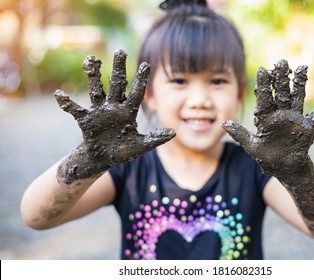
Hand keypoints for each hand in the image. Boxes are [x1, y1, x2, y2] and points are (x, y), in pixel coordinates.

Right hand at [55, 50, 174, 183]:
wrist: (103, 159)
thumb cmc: (123, 151)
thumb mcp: (141, 145)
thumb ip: (155, 138)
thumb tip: (173, 133)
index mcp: (128, 112)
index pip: (136, 93)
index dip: (140, 80)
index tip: (146, 64)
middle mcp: (113, 107)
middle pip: (116, 85)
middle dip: (118, 69)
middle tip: (120, 51)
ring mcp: (99, 112)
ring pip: (96, 91)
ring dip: (93, 77)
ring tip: (91, 60)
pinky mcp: (87, 121)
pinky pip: (76, 110)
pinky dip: (67, 103)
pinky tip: (59, 95)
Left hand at [223, 59, 313, 178]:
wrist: (284, 167)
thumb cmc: (266, 157)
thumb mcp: (252, 146)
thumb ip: (240, 135)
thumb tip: (224, 124)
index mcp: (266, 118)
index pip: (264, 97)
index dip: (263, 85)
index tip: (262, 70)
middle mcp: (280, 114)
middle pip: (281, 93)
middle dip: (281, 78)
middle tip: (282, 61)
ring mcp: (294, 119)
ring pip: (297, 98)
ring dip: (300, 84)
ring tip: (302, 67)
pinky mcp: (307, 128)